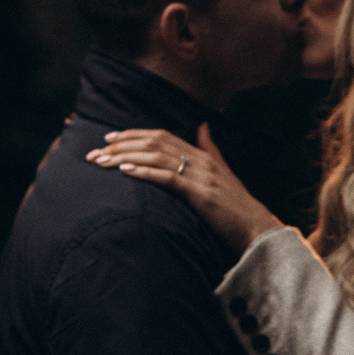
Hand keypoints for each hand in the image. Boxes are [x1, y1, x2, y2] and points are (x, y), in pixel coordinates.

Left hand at [87, 124, 283, 251]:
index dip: (134, 134)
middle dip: (122, 144)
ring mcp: (201, 175)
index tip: (110, 138)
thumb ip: (210, 148)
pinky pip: (168, 178)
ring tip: (102, 162)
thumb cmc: (237, 206)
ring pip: (156, 156)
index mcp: (203, 154)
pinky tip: (125, 172)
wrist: (257, 229)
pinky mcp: (200, 194)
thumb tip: (203, 125)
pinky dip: (144, 172)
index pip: (162, 135)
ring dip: (125, 157)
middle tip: (96, 151)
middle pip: (155, 141)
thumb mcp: (223, 172)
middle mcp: (201, 159)